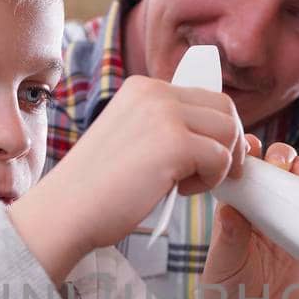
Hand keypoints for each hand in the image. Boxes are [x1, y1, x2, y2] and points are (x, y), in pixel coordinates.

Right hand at [9, 76, 244, 281]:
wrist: (67, 210)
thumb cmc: (100, 187)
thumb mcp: (137, 140)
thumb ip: (171, 128)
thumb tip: (231, 134)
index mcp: (144, 87)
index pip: (206, 96)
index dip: (217, 130)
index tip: (210, 159)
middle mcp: (155, 91)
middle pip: (225, 109)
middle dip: (227, 144)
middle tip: (208, 175)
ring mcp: (164, 114)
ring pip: (229, 132)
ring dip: (218, 163)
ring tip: (186, 183)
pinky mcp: (174, 143)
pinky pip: (221, 158)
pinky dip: (210, 181)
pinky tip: (179, 191)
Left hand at [203, 138, 298, 298]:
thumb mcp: (221, 270)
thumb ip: (228, 241)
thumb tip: (231, 209)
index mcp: (234, 212)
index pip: (239, 173)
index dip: (243, 155)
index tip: (245, 149)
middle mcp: (261, 211)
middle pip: (272, 168)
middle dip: (277, 156)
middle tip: (277, 162)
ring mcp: (288, 222)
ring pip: (298, 181)